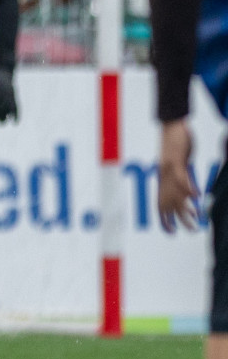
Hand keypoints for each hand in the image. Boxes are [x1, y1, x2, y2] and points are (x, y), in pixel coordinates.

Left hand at [0, 67, 18, 121]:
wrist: (6, 72)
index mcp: (1, 88)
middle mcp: (8, 94)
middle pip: (3, 106)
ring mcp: (12, 97)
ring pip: (10, 109)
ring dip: (5, 117)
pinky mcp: (15, 100)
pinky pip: (18, 108)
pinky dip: (17, 116)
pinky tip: (14, 124)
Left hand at [158, 119, 199, 233]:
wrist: (172, 127)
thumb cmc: (176, 145)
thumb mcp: (179, 164)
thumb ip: (182, 177)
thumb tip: (188, 189)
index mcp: (163, 179)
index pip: (160, 203)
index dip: (164, 218)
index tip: (170, 231)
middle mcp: (164, 177)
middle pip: (168, 204)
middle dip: (176, 220)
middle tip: (189, 230)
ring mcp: (169, 170)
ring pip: (175, 195)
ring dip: (185, 209)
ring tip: (196, 220)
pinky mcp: (176, 161)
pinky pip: (182, 179)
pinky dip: (189, 189)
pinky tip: (197, 198)